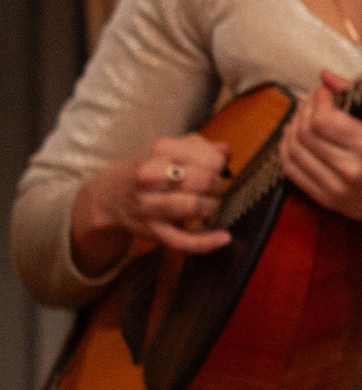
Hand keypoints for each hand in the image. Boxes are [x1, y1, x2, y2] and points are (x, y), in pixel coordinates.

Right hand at [68, 133, 235, 272]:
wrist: (109, 194)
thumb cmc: (147, 170)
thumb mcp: (169, 150)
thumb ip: (199, 147)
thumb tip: (224, 150)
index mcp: (161, 150)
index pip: (209, 159)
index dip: (220, 166)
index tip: (216, 170)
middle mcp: (151, 176)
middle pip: (204, 181)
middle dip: (217, 187)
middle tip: (213, 190)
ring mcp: (148, 205)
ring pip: (195, 206)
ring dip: (212, 207)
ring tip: (209, 206)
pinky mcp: (151, 229)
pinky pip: (182, 240)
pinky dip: (206, 242)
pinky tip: (223, 238)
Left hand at [274, 72, 361, 226]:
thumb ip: (358, 97)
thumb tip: (326, 76)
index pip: (324, 119)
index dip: (317, 100)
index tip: (324, 91)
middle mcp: (351, 169)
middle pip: (305, 134)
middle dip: (304, 110)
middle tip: (312, 101)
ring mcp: (338, 189)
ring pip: (294, 153)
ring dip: (291, 130)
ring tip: (300, 118)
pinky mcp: (330, 201)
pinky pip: (294, 174)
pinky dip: (288, 154)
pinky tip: (294, 141)